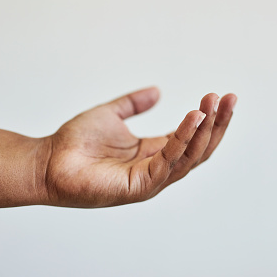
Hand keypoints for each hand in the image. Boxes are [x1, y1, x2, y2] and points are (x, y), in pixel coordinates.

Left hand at [42, 87, 236, 207]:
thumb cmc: (75, 143)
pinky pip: (169, 161)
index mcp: (153, 153)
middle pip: (198, 148)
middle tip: (229, 98)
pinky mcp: (140, 186)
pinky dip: (183, 138)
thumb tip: (158, 91)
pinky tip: (193, 117)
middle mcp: (157, 168)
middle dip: (217, 124)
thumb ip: (134, 104)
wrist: (47, 161)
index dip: (209, 118)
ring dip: (205, 130)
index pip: (191, 137)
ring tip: (214, 103)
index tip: (222, 95)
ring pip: (190, 156)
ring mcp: (151, 179)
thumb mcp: (110, 115)